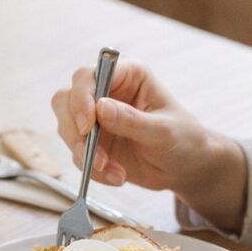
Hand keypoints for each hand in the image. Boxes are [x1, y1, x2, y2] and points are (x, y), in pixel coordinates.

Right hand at [49, 61, 207, 192]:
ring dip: (84, 153)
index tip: (87, 126)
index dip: (82, 98)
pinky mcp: (92, 141)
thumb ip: (132, 120)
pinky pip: (76, 153)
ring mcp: (96, 117)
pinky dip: (92, 168)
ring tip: (112, 170)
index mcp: (128, 75)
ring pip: (66, 127)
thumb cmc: (183, 139)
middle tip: (91, 153)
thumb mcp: (163, 131)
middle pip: (66, 98)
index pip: (89, 76)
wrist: (185, 168)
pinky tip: (116, 175)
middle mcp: (106, 91)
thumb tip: (100, 107)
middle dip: (74, 129)